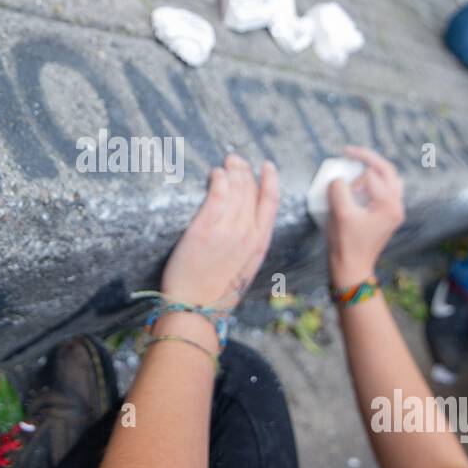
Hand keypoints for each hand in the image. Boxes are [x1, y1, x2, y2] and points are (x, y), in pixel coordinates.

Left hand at [160, 154, 279, 309]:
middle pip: (251, 191)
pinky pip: (217, 194)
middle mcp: (247, 233)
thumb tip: (245, 228)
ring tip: (226, 162)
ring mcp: (227, 229)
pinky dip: (218, 179)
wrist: (196, 308)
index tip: (267, 167)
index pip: (271, 202)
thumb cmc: (216, 293)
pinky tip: (215, 174)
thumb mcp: (244, 269)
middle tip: (236, 159)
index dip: (270, 180)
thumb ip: (248, 246)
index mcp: (260, 243)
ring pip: (236, 189)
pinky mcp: (205, 227)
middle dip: (245, 171)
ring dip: (232, 171)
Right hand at [326, 146, 403, 287]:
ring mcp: (394, 211)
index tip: (339, 182)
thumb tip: (339, 180)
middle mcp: (396, 206)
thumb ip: (339, 189)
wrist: (351, 268)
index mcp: (389, 205)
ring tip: (356, 169)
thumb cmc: (346, 244)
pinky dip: (373, 183)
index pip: (373, 173)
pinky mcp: (387, 216)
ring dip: (372, 171)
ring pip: (389, 179)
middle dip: (367, 160)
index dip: (353, 174)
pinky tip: (360, 185)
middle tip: (348, 152)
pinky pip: (385, 190)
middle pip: (387, 170)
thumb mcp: (340, 213)